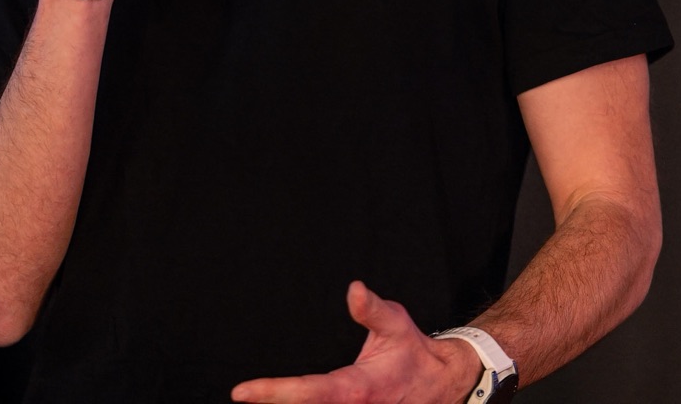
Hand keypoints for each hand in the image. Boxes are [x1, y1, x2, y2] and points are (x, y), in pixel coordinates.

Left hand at [230, 282, 480, 403]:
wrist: (442, 383)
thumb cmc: (411, 349)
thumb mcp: (396, 323)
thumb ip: (372, 310)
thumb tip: (354, 289)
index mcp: (357, 388)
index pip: (309, 392)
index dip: (274, 392)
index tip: (242, 392)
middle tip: (238, 398)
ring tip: (253, 402)